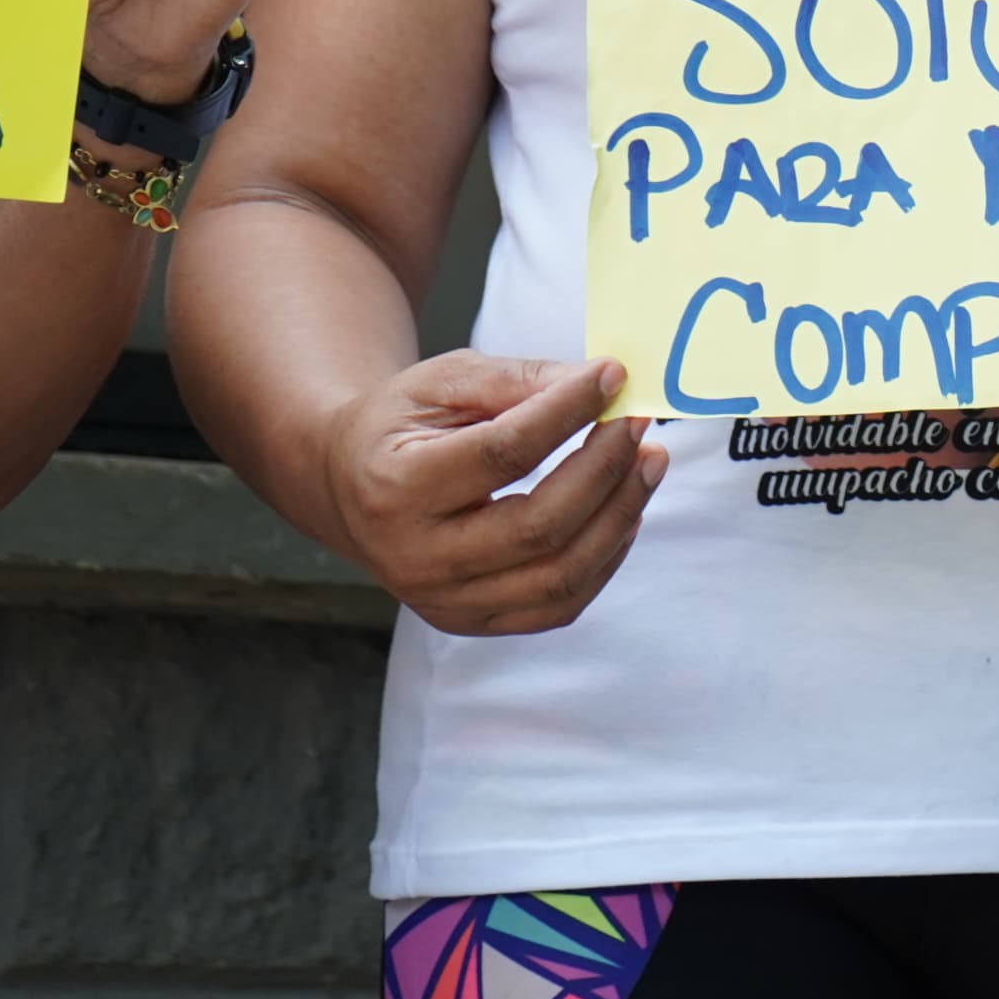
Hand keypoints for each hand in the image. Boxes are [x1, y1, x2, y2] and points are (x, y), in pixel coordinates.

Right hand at [316, 353, 665, 635]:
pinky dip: (605, 558)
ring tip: (648, 463)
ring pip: (558, 576)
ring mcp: (442, 600)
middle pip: (539, 526)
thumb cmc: (400, 426)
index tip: (612, 376)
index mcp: (396, 488)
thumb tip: (602, 383)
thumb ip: (519, 380)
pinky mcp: (470, 621)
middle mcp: (414, 557)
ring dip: (620, 516)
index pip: (503, 454)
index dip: (567, 412)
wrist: (350, 487)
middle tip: (638, 425)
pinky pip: (558, 605)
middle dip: (604, 470)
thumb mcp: (443, 381)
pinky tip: (622, 512)